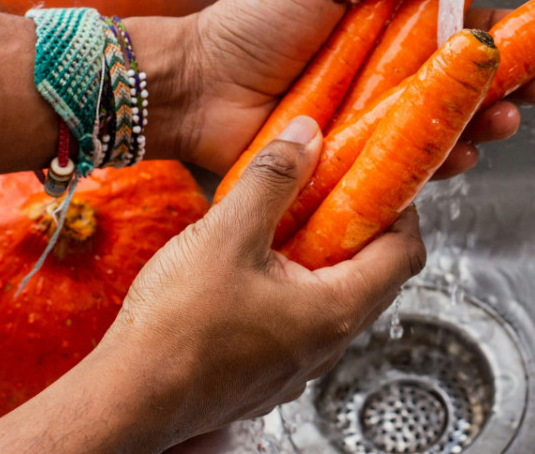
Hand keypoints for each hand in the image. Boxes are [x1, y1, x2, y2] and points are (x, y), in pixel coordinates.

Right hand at [96, 117, 424, 445]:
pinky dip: (291, 290)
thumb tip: (307, 136)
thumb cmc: (176, 329)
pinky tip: (252, 269)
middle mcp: (327, 344)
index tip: (378, 181)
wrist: (128, 398)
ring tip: (286, 225)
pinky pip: (298, 324)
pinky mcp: (266, 375)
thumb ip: (272, 178)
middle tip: (332, 193)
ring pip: (334, 301)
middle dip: (359, 230)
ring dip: (322, 261)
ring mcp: (298, 366)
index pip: (406, 254)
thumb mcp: (226, 233)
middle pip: (375, 277)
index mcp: (336, 310)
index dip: (401, 211)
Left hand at [133, 0, 534, 175]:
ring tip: (504, 121)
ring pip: (446, 126)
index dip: (498, 35)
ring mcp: (373, 122)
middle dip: (512, 86)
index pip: (455, 29)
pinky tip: (462, 155)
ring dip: (486, 125)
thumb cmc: (247, 29)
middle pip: (464, 83)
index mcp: (382, 27)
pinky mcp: (357, 163)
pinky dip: (442, 164)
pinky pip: (410, 167)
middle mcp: (384, 76)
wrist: (198, 88)